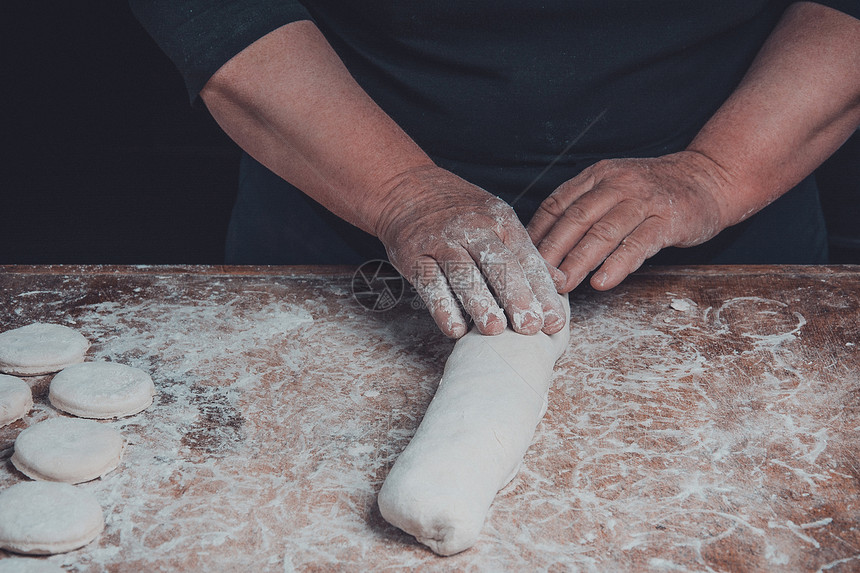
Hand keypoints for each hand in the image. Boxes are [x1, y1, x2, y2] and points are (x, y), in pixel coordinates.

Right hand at [374, 166, 566, 338]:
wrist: (406, 188)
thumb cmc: (459, 213)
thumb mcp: (496, 221)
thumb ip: (525, 254)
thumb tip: (560, 283)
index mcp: (501, 221)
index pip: (527, 259)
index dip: (542, 292)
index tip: (554, 321)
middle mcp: (473, 228)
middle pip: (498, 264)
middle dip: (516, 296)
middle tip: (530, 327)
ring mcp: (441, 241)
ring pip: (463, 273)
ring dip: (480, 303)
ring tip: (494, 329)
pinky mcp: (413, 255)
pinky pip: (429, 282)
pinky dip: (442, 307)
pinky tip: (455, 329)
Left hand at [527, 151, 729, 291]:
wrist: (709, 179)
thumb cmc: (654, 192)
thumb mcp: (615, 187)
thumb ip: (584, 208)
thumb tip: (545, 244)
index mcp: (598, 175)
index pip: (558, 203)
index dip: (537, 232)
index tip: (521, 258)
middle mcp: (618, 183)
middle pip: (576, 219)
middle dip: (552, 250)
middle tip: (536, 278)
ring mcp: (643, 200)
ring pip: (603, 232)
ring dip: (579, 261)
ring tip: (563, 285)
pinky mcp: (668, 220)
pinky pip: (638, 244)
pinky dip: (617, 264)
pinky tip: (602, 282)